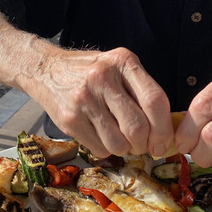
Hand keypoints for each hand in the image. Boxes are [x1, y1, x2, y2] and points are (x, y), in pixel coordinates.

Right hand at [35, 47, 172, 157]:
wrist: (46, 70)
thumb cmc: (89, 72)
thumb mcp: (117, 67)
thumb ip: (141, 90)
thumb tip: (165, 130)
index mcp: (122, 62)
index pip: (155, 100)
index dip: (164, 128)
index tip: (163, 142)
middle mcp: (103, 78)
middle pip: (138, 127)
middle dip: (144, 145)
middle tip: (141, 146)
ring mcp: (84, 99)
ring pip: (119, 144)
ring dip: (124, 149)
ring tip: (119, 139)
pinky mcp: (69, 118)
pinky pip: (99, 148)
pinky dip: (105, 149)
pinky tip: (100, 135)